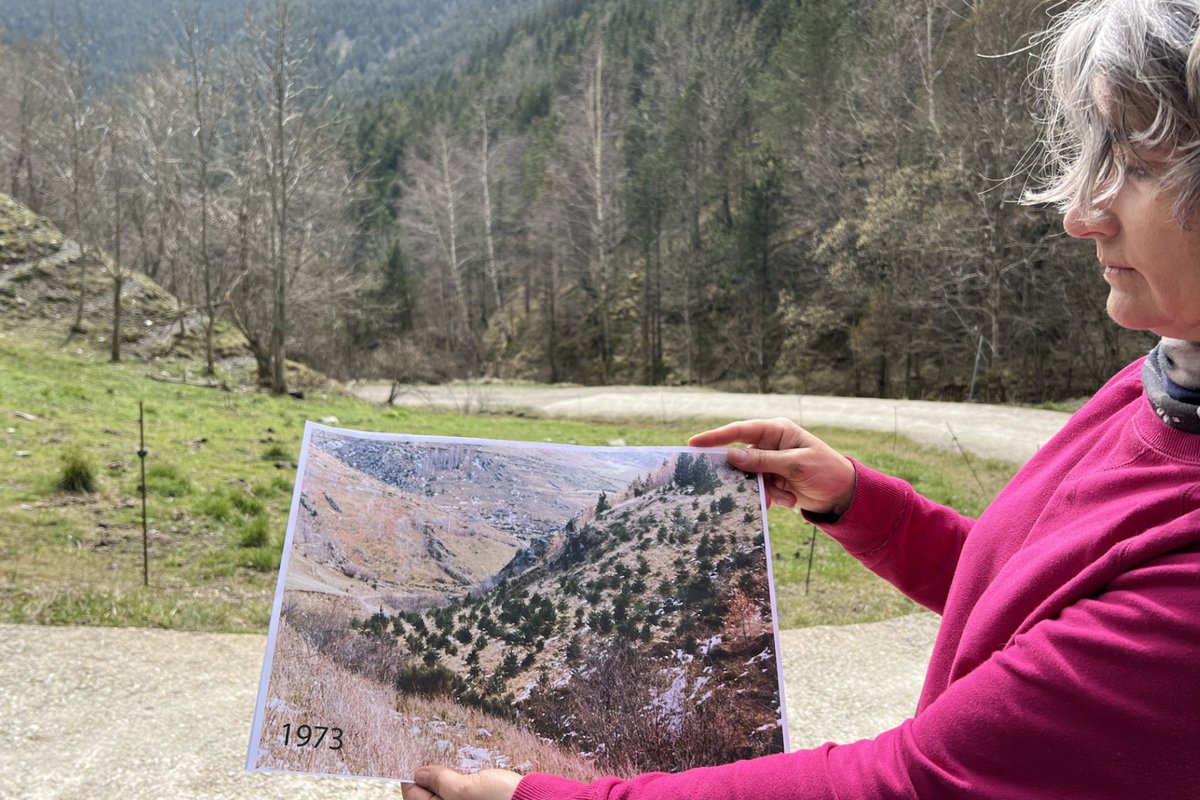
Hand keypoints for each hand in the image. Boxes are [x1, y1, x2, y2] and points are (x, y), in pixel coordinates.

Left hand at [402, 766, 521, 799]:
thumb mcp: (465, 788)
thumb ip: (440, 781)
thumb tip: (420, 774)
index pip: (413, 794)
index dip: (414, 777)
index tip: (418, 762)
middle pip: (429, 795)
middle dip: (432, 778)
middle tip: (440, 762)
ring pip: (446, 793)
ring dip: (448, 779)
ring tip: (457, 767)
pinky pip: (461, 792)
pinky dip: (461, 782)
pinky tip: (469, 774)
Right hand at [689, 418, 855, 513]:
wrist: (844, 495)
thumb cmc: (826, 471)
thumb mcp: (796, 465)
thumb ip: (763, 461)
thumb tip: (731, 456)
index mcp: (777, 431)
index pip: (740, 431)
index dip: (715, 437)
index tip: (693, 444)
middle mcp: (771, 444)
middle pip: (741, 457)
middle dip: (743, 475)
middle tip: (737, 486)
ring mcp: (771, 463)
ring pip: (750, 477)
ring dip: (764, 490)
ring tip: (785, 497)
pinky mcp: (774, 480)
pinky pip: (760, 489)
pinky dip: (772, 497)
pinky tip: (789, 501)